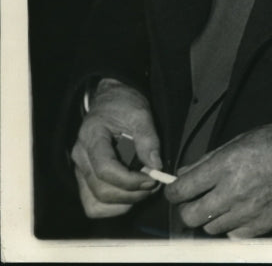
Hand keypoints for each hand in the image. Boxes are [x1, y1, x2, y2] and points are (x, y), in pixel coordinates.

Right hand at [71, 78, 162, 217]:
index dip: (130, 180)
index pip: (105, 169)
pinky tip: (130, 196)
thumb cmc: (123, 104)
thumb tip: (156, 166)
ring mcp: (80, 170)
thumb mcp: (140, 113)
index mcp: (92, 137)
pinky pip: (93, 204)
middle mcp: (81, 157)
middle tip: (153, 184)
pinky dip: (112, 207)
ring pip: (95, 203)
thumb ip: (148, 138)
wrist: (110, 99)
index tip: (152, 177)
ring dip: (123, 204)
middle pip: (101, 190)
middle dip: (131, 194)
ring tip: (143, 190)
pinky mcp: (85, 178)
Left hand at [165, 118, 271, 237]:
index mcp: (226, 165)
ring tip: (224, 201)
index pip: (183, 189)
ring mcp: (247, 212)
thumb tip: (184, 174)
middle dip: (187, 208)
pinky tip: (240, 210)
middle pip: (191, 216)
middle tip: (195, 199)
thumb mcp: (239, 140)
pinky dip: (231, 226)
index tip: (175, 190)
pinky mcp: (261, 227)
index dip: (173, 191)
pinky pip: (232, 236)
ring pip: (210, 228)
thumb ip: (208, 159)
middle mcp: (233, 191)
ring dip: (211, 217)